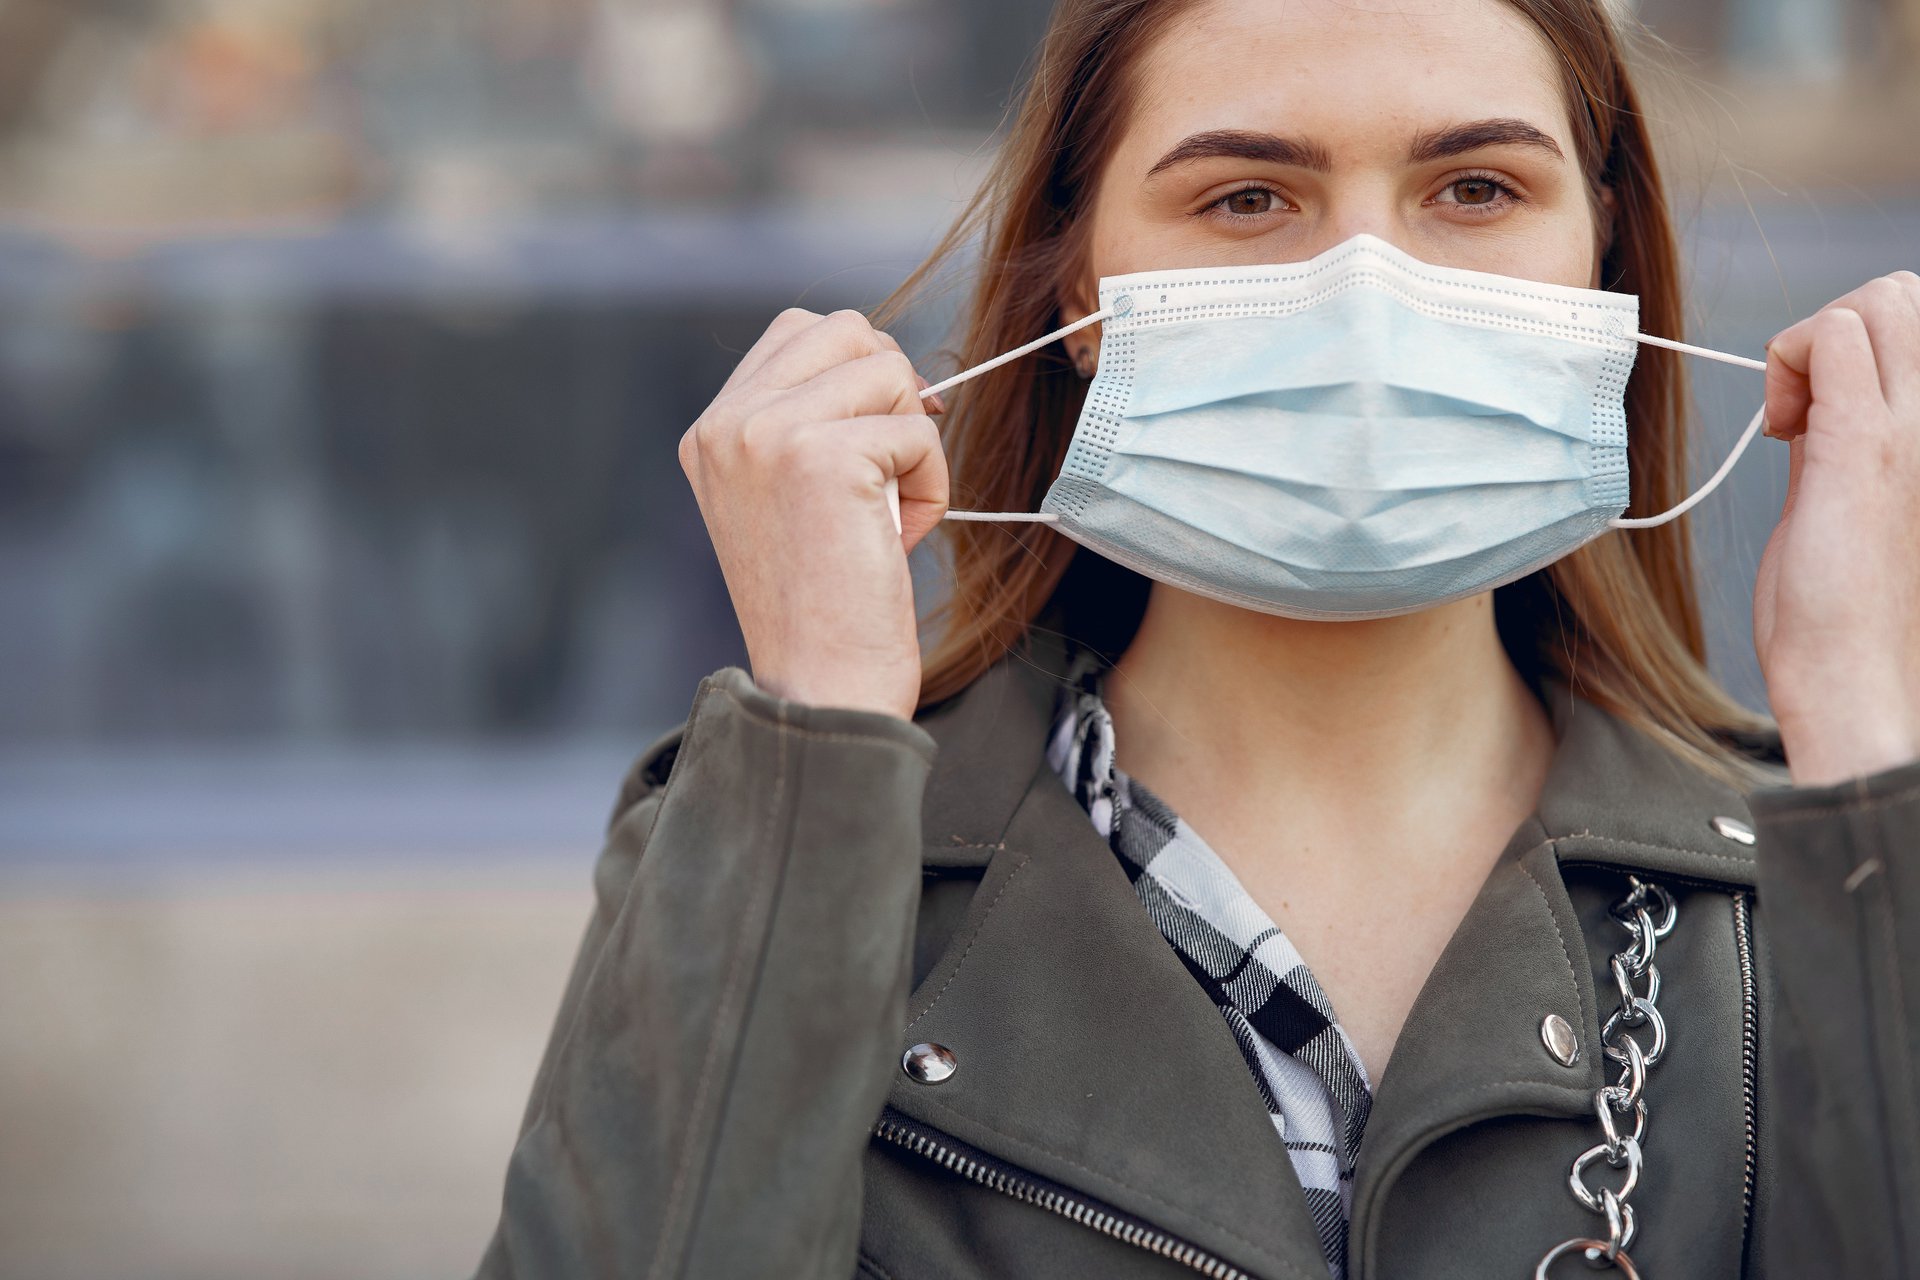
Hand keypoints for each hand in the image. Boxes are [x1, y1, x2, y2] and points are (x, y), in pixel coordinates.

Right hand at [679, 308, 947, 720]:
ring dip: (913, 443)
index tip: (873, 444)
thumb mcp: (788, 497)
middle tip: (888, 472)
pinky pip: (919, 430)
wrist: (820, 686)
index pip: (800, 331)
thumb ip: (808, 422)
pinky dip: (930, 484)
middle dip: (891, 392)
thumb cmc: (821, 605)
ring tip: (887, 514)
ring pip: (889, 371)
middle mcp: (727, 423)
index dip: (860, 373)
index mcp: (711, 430)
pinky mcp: (823, 456)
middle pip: (846, 329)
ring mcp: (769, 433)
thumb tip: (891, 365)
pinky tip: (897, 537)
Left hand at [1753, 272, 1919, 785]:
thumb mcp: (1855, 493)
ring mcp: (1914, 426)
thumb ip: (1846, 431)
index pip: (1911, 315)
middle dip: (1829, 331)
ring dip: (1806, 346)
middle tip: (1799, 411)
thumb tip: (1817, 386)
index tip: (1813, 414)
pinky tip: (1783, 433)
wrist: (1853, 672)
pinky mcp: (1867, 443)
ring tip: (1794, 423)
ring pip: (1870, 302)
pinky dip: (1787, 365)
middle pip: (1897, 294)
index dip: (1849, 345)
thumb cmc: (1847, 602)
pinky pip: (1833, 338)